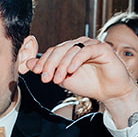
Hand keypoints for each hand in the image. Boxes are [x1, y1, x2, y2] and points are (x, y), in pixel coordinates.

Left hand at [23, 37, 137, 122]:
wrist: (109, 92)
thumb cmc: (89, 84)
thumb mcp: (63, 79)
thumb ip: (47, 70)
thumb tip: (27, 63)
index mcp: (69, 50)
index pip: (53, 51)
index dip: (43, 61)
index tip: (35, 72)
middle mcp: (79, 45)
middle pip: (60, 49)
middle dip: (50, 64)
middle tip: (45, 78)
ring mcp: (91, 45)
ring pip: (71, 50)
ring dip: (62, 65)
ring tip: (59, 79)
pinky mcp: (102, 48)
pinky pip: (86, 51)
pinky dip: (77, 60)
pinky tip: (71, 70)